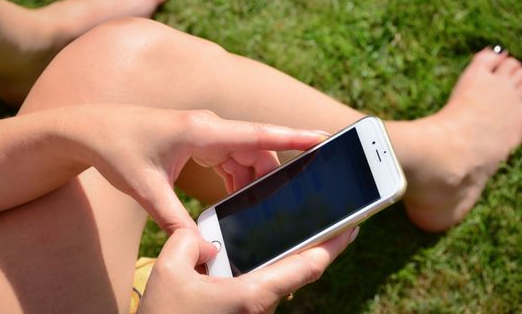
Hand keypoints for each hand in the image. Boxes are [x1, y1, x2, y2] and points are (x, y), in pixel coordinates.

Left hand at [64, 105, 324, 259]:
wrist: (92, 129)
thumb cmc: (118, 150)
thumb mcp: (145, 189)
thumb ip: (174, 221)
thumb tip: (201, 249)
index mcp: (201, 131)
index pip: (257, 133)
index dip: (293, 136)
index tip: (323, 139)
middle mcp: (209, 127)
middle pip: (257, 150)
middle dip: (272, 176)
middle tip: (287, 201)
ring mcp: (205, 132)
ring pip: (245, 154)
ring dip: (253, 179)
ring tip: (258, 206)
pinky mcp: (199, 139)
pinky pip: (230, 157)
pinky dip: (237, 177)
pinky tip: (234, 196)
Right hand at [138, 227, 358, 313]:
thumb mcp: (169, 270)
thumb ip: (189, 240)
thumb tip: (205, 241)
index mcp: (253, 295)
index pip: (307, 267)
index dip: (334, 245)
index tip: (353, 227)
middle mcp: (260, 309)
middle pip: (295, 271)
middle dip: (309, 245)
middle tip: (322, 218)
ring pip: (274, 281)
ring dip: (278, 257)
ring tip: (279, 227)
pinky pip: (259, 289)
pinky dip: (260, 269)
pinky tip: (244, 254)